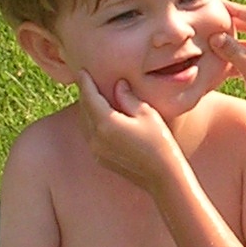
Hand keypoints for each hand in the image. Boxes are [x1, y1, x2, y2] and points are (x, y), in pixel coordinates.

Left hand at [75, 72, 183, 190]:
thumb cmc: (159, 141)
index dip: (85, 82)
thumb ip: (128, 97)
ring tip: (92, 96)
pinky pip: (89, 134)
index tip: (82, 70)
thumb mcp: (146, 114)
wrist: (162, 176)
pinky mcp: (100, 158)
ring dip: (86, 108)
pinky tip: (99, 116)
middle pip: (84, 109)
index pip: (90, 97)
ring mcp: (96, 150)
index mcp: (106, 123)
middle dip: (85, 94)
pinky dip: (91, 122)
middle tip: (86, 80)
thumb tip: (118, 84)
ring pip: (84, 123)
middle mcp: (96, 137)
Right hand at [214, 1, 245, 125]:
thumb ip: (233, 51)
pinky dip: (232, 60)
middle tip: (212, 20)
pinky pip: (245, 60)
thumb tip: (216, 37)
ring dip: (230, 44)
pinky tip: (216, 60)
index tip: (220, 6)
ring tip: (210, 40)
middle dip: (232, 26)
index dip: (237, 11)